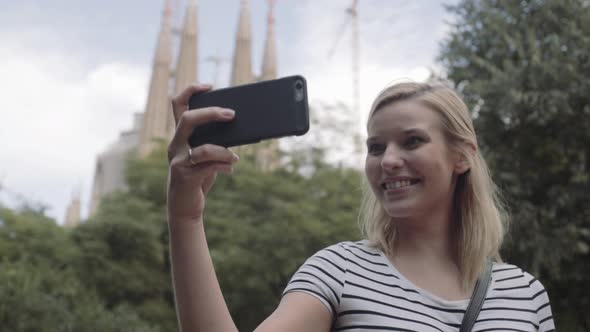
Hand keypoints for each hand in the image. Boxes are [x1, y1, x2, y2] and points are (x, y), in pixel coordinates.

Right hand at [167, 84, 239, 223]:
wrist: (184, 206)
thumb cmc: (198, 177)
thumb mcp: (205, 157)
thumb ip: (214, 142)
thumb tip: (237, 128)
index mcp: (180, 135)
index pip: (178, 105)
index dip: (191, 90)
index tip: (209, 86)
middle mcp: (175, 145)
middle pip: (188, 119)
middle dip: (211, 113)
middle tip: (232, 114)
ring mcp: (178, 161)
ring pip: (203, 148)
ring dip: (224, 151)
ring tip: (235, 157)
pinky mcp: (185, 177)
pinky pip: (208, 167)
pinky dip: (224, 166)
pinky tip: (231, 169)